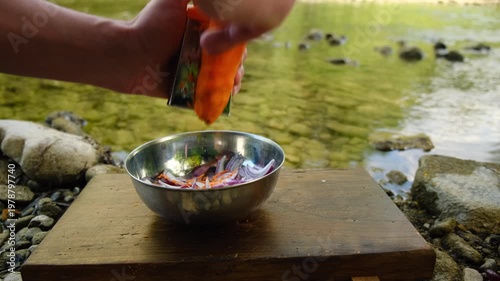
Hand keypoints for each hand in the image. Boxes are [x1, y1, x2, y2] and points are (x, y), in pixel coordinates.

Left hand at [126, 0, 245, 97]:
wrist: (130, 56)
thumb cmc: (150, 25)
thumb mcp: (172, 0)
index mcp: (202, 29)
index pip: (229, 34)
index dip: (237, 39)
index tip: (237, 43)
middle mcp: (202, 49)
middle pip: (231, 57)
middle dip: (238, 63)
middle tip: (236, 67)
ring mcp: (198, 71)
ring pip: (226, 77)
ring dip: (234, 79)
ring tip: (232, 81)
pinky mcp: (193, 90)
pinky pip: (213, 94)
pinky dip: (224, 96)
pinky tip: (228, 93)